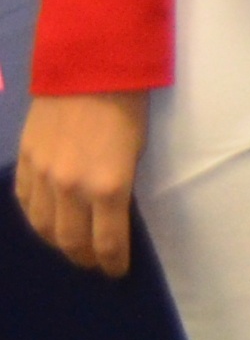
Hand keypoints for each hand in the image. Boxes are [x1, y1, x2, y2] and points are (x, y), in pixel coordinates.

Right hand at [15, 91, 145, 276]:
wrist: (88, 69)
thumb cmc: (127, 108)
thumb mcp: (135, 153)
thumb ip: (120, 187)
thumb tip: (111, 215)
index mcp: (108, 186)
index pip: (107, 241)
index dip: (111, 262)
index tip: (116, 271)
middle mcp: (71, 187)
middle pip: (71, 240)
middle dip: (84, 257)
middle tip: (93, 263)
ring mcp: (42, 175)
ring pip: (43, 226)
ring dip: (57, 243)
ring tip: (70, 248)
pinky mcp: (24, 161)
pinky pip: (25, 201)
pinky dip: (35, 217)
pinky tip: (45, 221)